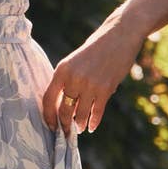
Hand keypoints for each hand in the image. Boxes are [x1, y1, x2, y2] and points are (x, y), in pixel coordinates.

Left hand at [42, 20, 143, 136]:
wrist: (120, 36)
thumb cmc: (96, 48)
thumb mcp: (75, 61)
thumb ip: (68, 80)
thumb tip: (63, 104)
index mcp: (62, 69)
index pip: (48, 98)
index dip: (48, 115)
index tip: (50, 125)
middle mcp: (74, 78)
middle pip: (64, 110)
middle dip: (64, 124)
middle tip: (65, 132)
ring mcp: (90, 85)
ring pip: (80, 114)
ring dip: (79, 124)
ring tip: (79, 128)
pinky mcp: (106, 89)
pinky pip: (97, 111)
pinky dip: (94, 122)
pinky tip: (92, 127)